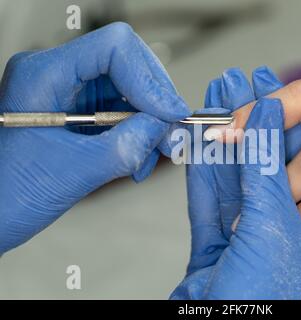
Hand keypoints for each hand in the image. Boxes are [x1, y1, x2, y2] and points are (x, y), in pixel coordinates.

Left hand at [0, 22, 189, 254]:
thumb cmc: (8, 195)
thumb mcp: (71, 173)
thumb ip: (123, 148)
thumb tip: (163, 128)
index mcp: (43, 76)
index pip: (113, 48)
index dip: (149, 78)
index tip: (170, 113)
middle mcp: (58, 75)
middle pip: (127, 64)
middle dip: (155, 101)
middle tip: (170, 134)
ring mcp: (71, 93)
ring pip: (130, 89)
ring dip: (151, 121)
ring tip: (155, 153)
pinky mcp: (81, 111)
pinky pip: (124, 111)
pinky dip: (140, 133)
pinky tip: (139, 159)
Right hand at [171, 67, 300, 298]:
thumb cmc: (260, 304)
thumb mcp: (272, 227)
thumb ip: (270, 170)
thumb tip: (270, 117)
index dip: (286, 123)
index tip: (272, 89)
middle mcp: (283, 239)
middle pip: (265, 168)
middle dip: (250, 124)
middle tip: (238, 84)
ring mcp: (246, 243)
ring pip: (233, 181)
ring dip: (223, 140)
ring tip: (214, 100)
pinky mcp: (214, 250)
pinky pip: (208, 204)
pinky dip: (202, 170)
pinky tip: (200, 140)